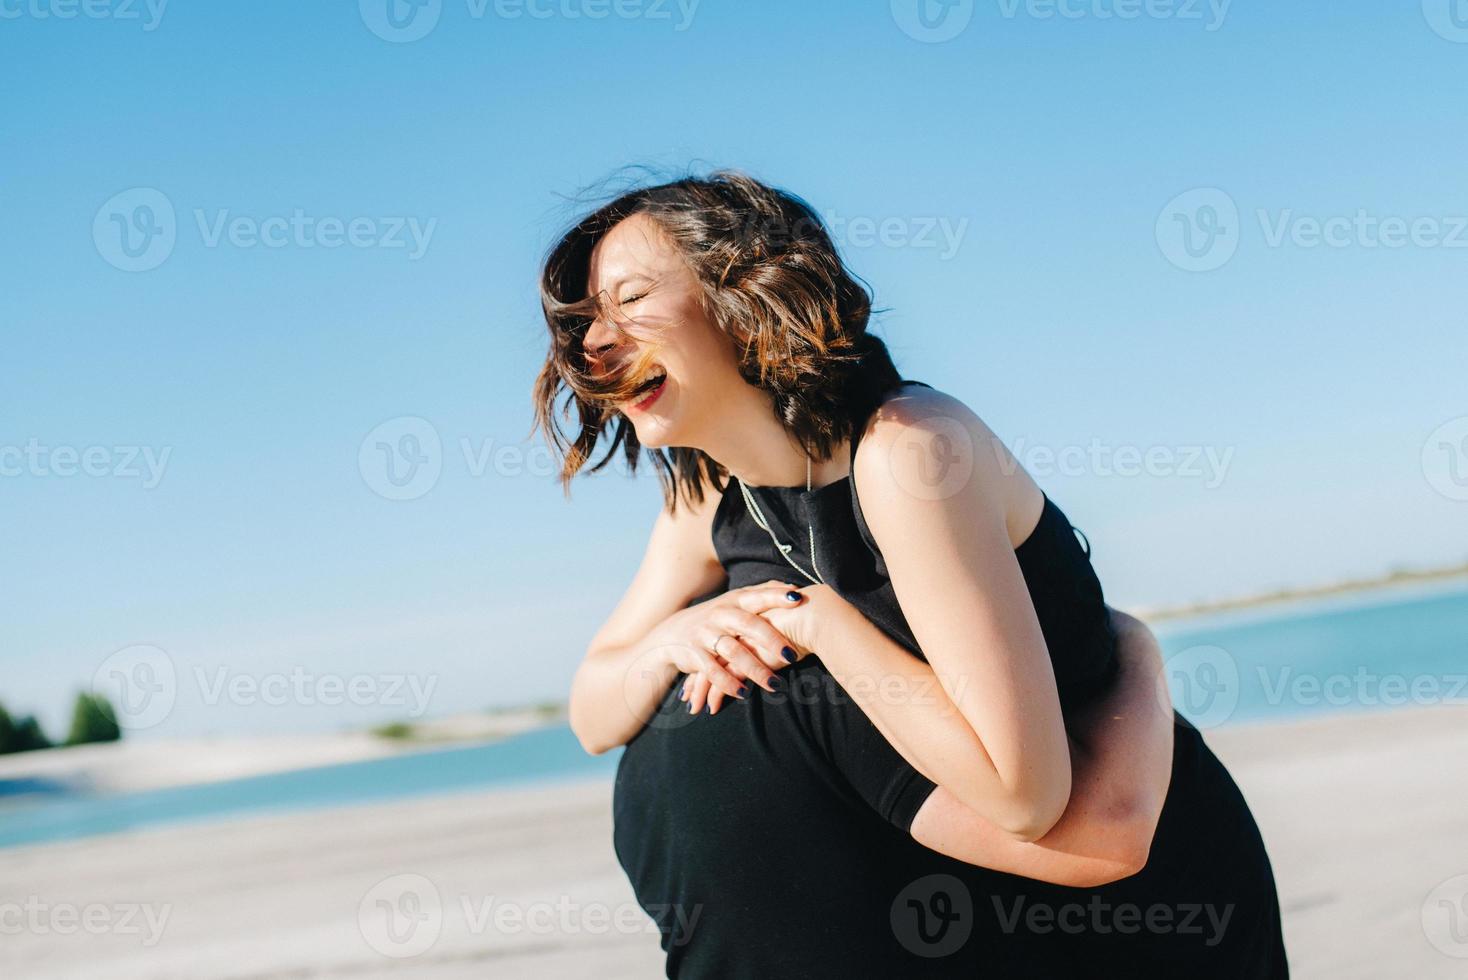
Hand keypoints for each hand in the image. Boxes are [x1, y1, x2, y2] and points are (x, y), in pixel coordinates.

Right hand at [639, 579, 805, 712]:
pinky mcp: (694, 655)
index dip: (777, 597)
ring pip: (733, 651)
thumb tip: (793, 588)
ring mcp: (706, 634)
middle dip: (771, 640)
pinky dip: (727, 683)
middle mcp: (721, 614)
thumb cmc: (715, 617)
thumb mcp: (734, 600)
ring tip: (775, 684)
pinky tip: (743, 694)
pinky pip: (712, 671)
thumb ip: (761, 593)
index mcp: (735, 600)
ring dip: (754, 669)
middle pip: (748, 625)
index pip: (759, 596)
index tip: (798, 599)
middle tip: (792, 656)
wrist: (671, 634)